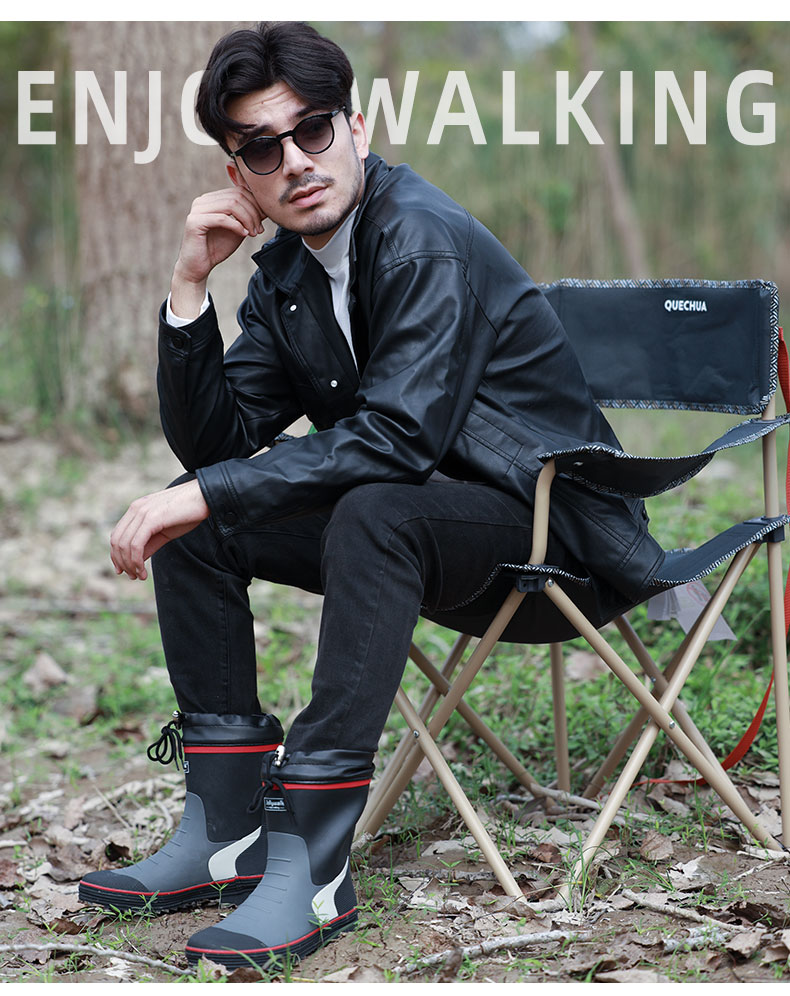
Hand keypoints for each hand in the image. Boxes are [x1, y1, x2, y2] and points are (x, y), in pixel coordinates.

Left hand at [110, 479, 209, 580]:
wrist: (206, 497)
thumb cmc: (189, 513)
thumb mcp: (165, 531)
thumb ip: (150, 543)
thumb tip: (137, 560)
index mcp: (137, 509)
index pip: (117, 535)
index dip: (117, 555)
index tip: (125, 571)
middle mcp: (136, 509)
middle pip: (117, 541)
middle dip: (122, 563)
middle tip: (133, 576)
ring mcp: (142, 512)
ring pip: (124, 545)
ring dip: (130, 565)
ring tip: (140, 576)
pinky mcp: (152, 518)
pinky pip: (136, 545)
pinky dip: (137, 561)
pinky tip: (144, 571)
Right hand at [170, 187, 266, 317]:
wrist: (198, 268)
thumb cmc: (217, 248)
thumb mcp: (238, 229)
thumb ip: (248, 217)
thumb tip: (266, 206)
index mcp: (212, 199)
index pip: (239, 191)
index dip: (255, 204)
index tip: (262, 222)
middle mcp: (203, 201)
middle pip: (237, 196)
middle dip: (253, 213)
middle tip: (259, 230)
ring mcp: (197, 209)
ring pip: (231, 204)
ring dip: (247, 219)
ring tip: (253, 233)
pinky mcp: (194, 222)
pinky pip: (222, 218)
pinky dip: (236, 226)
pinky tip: (243, 234)